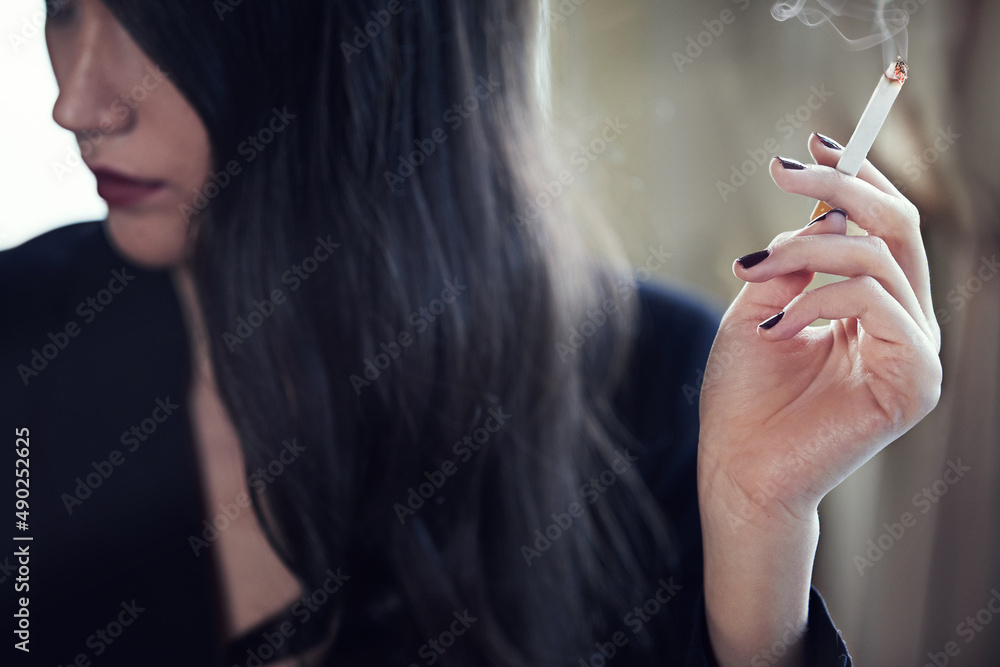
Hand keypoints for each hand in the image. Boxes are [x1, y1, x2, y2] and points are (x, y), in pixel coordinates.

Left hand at [696, 133, 941, 665]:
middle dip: (840, 185)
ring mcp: (915, 350)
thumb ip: (794, 259)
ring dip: (810, 247)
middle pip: (897, 226)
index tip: (810, 141)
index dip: (856, 176)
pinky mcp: (915, 378)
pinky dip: (821, 298)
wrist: (737, 468)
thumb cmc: (743, 395)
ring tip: (754, 269)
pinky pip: (877, 301)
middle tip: (784, 166)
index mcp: (873, 305)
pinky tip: (780, 326)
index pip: (884, 227)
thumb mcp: (761, 307)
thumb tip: (820, 201)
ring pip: (882, 256)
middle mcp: (903, 322)